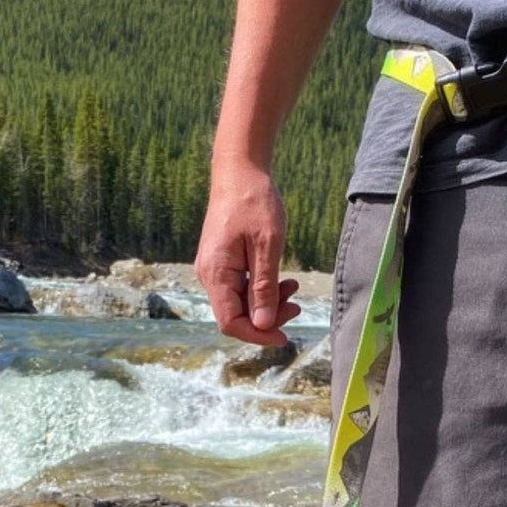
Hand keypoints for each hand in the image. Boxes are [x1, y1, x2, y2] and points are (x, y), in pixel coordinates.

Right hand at [196, 162, 301, 345]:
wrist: (239, 171)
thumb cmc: (254, 202)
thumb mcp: (267, 245)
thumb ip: (264, 288)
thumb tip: (263, 324)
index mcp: (216, 274)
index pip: (231, 323)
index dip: (257, 334)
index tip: (284, 336)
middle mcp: (209, 276)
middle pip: (236, 316)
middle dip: (267, 317)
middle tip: (297, 306)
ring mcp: (214, 270)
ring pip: (240, 303)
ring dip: (268, 303)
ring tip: (294, 289)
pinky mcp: (222, 263)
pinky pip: (240, 288)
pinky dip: (262, 289)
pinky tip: (283, 281)